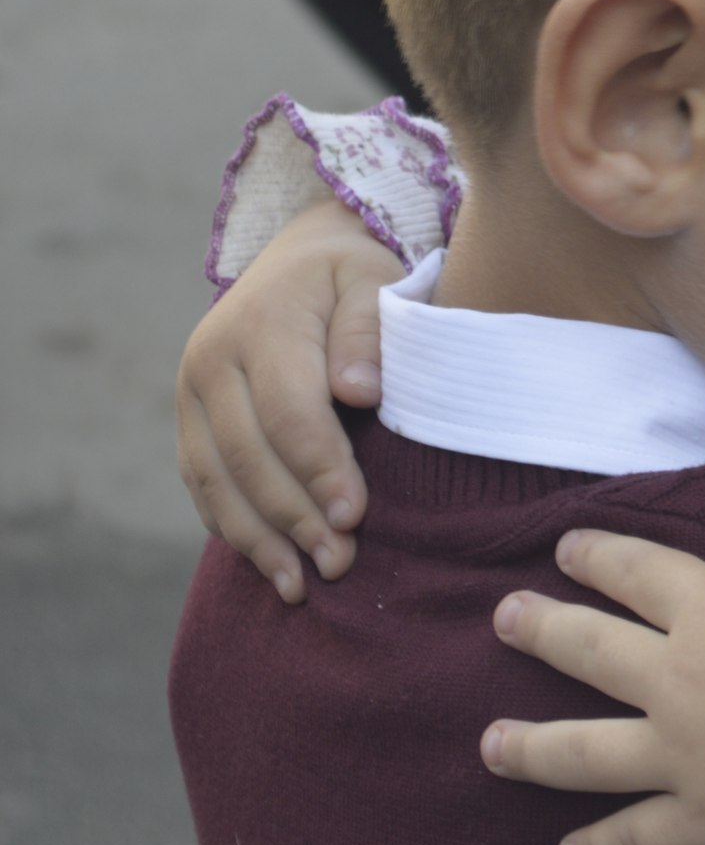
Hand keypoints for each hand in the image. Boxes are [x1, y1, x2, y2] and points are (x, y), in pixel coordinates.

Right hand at [175, 200, 403, 601]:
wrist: (297, 258)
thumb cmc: (353, 276)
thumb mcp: (375, 279)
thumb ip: (369, 329)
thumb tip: (358, 392)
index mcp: (262, 325)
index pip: (289, 413)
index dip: (320, 470)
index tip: (355, 518)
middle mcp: (211, 360)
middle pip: (247, 455)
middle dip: (293, 517)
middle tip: (339, 564)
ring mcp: (191, 393)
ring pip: (214, 478)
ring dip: (257, 538)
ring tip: (299, 586)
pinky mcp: (189, 419)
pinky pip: (201, 481)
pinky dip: (232, 526)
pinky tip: (267, 562)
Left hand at [481, 477, 704, 844]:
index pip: (641, 574)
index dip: (602, 557)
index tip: (566, 550)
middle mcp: (676, 682)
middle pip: (593, 653)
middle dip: (542, 631)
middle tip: (504, 619)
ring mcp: (678, 756)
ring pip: (586, 753)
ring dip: (532, 749)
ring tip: (490, 744)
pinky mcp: (697, 821)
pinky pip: (636, 838)